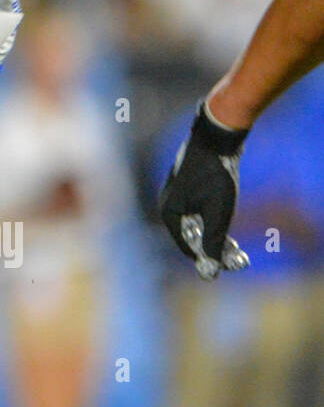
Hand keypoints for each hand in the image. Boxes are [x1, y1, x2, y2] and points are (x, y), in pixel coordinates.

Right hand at [156, 101, 250, 278]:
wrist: (215, 138)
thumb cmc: (214, 176)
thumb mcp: (218, 214)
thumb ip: (213, 243)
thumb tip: (211, 268)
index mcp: (168, 213)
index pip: (187, 246)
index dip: (209, 258)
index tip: (231, 265)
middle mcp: (167, 204)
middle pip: (190, 235)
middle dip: (213, 246)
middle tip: (237, 254)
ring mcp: (176, 193)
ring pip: (195, 222)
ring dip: (214, 233)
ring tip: (234, 239)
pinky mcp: (186, 185)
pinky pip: (196, 210)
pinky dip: (211, 218)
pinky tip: (226, 215)